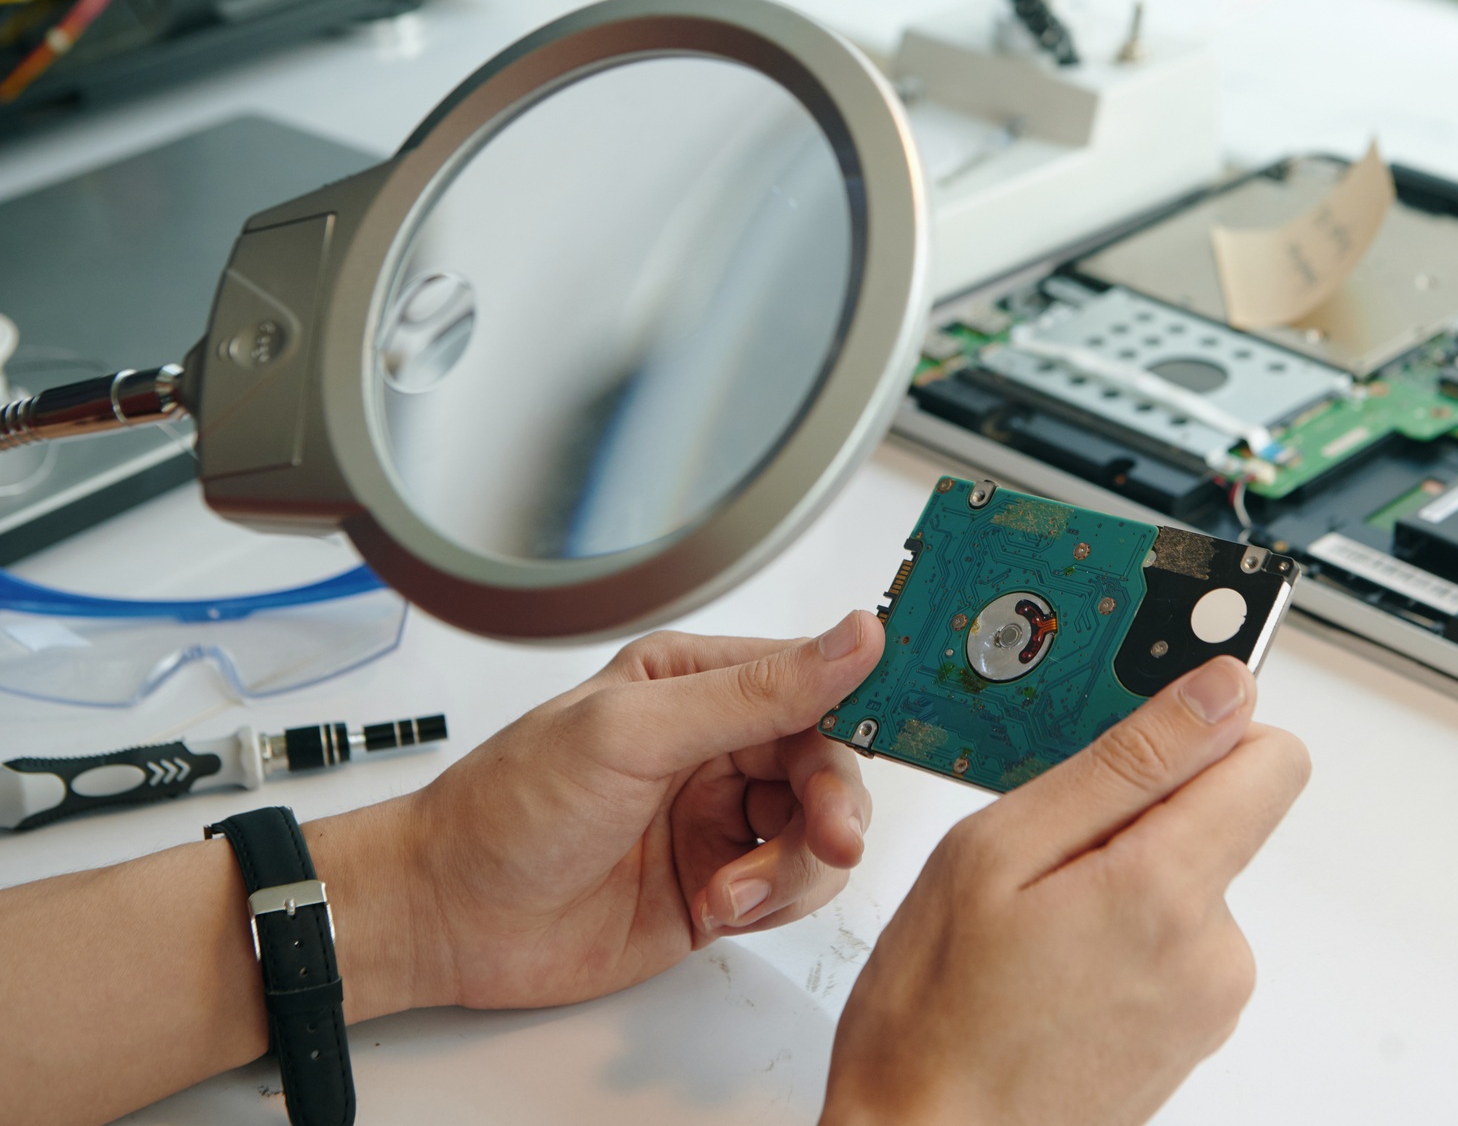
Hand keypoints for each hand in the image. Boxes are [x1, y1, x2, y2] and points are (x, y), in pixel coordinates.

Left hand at [323, 610, 884, 1014]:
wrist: (449, 919)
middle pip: (830, 764)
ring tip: (731, 890)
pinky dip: (771, 904)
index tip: (909, 724)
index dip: (863, 705)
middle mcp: (718, 746)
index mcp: (697, 682)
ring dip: (790, 868)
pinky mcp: (722, 886)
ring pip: (820, 833)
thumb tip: (849, 638)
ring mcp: (721, 819)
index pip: (813, 680)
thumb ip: (752, 692)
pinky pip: (792, 890)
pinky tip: (718, 907)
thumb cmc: (507, 808)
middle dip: (831, 807)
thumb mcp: (633, 733)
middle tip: (825, 838)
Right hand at [821, 656, 1310, 1125]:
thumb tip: (1218, 692)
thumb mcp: (996, 854)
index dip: (1208, 726)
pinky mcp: (1192, 1032)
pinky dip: (1121, 931)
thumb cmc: (934, 1024)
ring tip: (1032, 923)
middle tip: (1043, 849)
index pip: (1270, 756)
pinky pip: (1174, 938)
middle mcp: (1214, 951)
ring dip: (1122, 875)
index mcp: (1168, 891)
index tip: (1147, 725)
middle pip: (1220, 814)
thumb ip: (1123, 762)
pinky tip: (1050, 962)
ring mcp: (1207, 999)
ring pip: (1189, 875)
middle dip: (1140, 808)